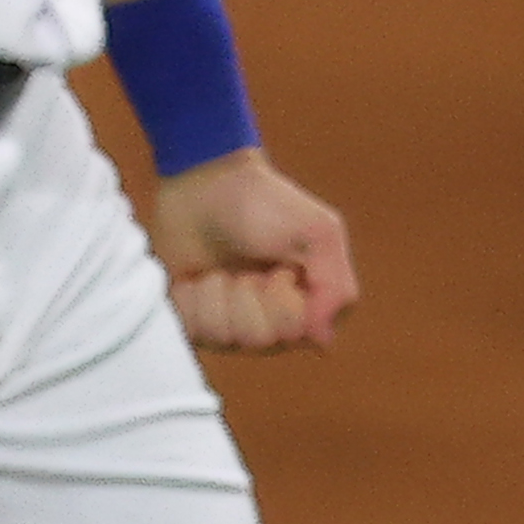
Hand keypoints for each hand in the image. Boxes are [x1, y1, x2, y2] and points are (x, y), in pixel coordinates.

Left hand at [147, 149, 357, 353]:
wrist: (203, 182)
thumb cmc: (265, 203)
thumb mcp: (318, 234)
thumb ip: (335, 287)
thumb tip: (322, 339)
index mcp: (305, 305)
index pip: (296, 333)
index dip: (285, 302)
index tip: (282, 268)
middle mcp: (267, 321)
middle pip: (258, 340)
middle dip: (249, 296)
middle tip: (247, 266)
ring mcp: (226, 322)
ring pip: (221, 337)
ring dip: (217, 294)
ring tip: (218, 269)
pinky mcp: (189, 318)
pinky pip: (189, 331)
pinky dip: (189, 298)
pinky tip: (193, 276)